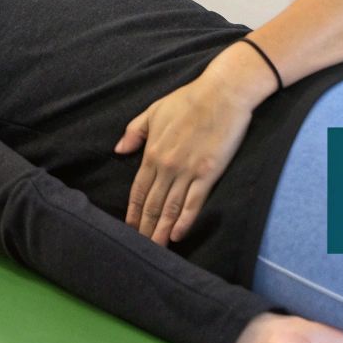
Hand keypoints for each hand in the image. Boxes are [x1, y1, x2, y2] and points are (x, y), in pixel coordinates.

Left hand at [116, 66, 258, 244]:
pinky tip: (177, 235)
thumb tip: (119, 149)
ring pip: (170, 208)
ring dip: (161, 231)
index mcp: (152, 152)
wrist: (223, 93)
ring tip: (156, 249)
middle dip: (145, 228)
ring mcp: (188, 171)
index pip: (138, 190)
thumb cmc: (189, 99)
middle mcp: (167, 166)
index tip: (129, 228)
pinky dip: (184, 221)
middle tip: (139, 248)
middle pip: (152, 204)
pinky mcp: (208, 173)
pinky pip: (194, 203)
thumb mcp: (154, 111)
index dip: (133, 212)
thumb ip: (135, 132)